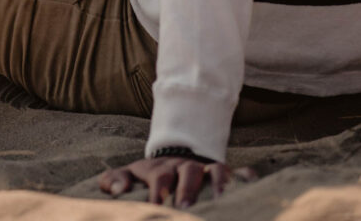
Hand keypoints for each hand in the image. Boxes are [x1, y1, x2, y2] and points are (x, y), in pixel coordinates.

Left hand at [100, 156, 232, 207]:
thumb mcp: (131, 174)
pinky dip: (245, 177)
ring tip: (221, 202)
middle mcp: (183, 167)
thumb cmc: (150, 175)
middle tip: (185, 208)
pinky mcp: (222, 173)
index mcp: (159, 168)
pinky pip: (238, 172)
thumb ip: (117, 180)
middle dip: (188, 190)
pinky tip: (252, 183)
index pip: (158, 176)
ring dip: (218, 184)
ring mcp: (205, 168)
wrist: (174, 156)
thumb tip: (112, 190)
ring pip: (214, 170)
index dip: (157, 189)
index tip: (155, 204)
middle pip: (188, 172)